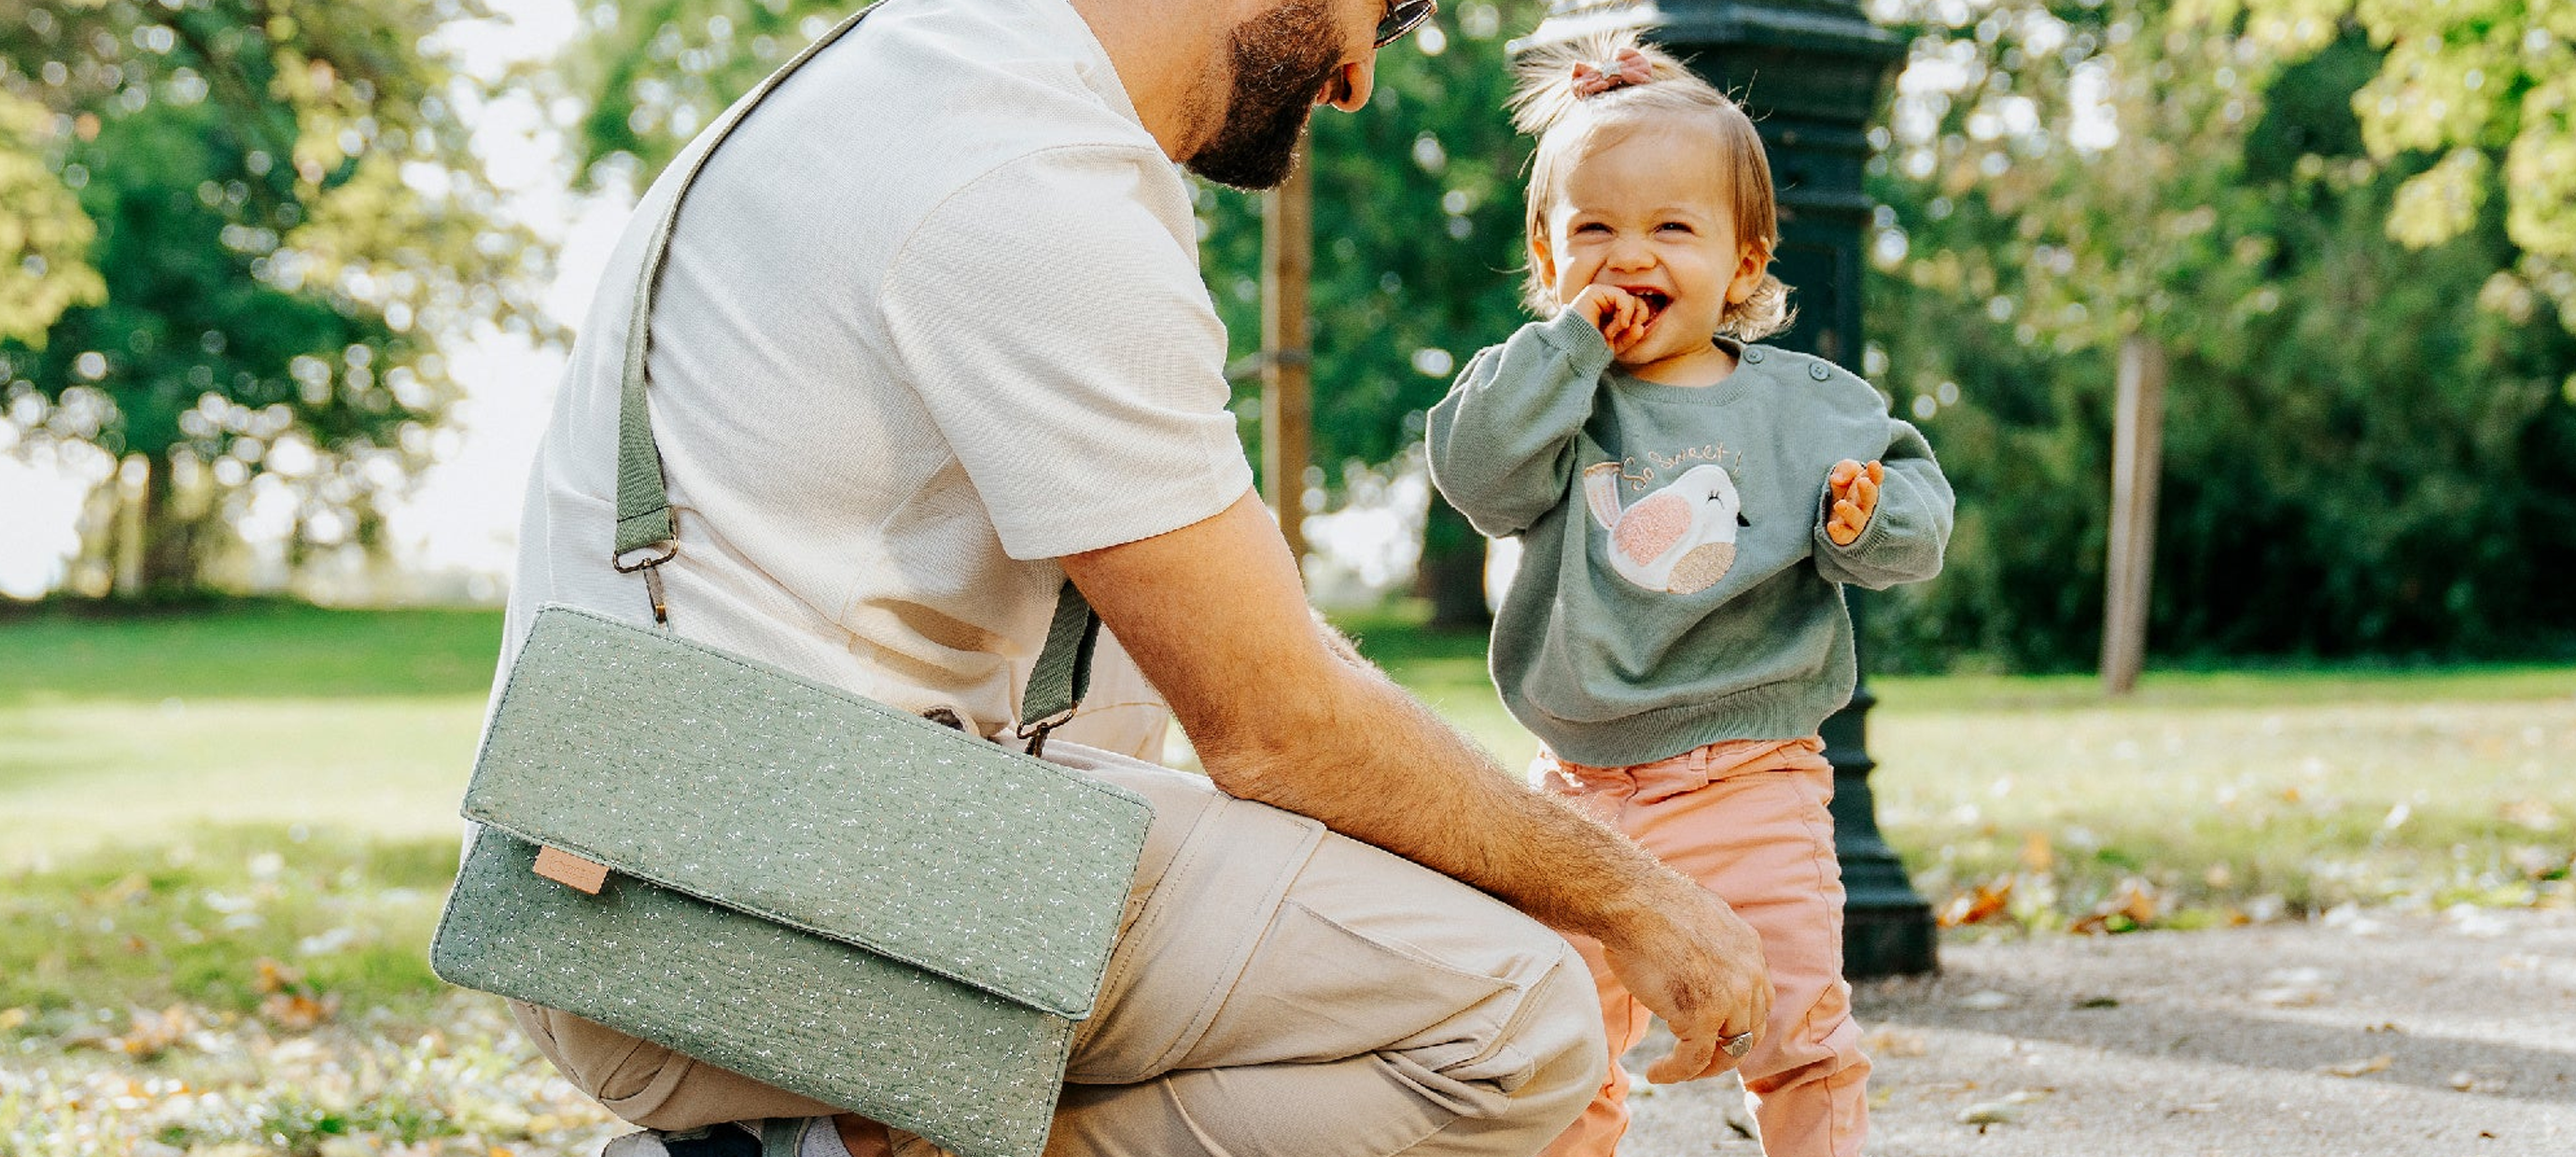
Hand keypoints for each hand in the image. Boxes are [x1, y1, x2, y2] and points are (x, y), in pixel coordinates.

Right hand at [1569, 284, 1650, 356]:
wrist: (1573, 353)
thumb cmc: (1590, 351)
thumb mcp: (1617, 344)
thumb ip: (1631, 335)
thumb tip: (1641, 327)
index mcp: (1608, 312)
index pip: (1635, 308)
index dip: (1639, 321)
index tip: (1630, 336)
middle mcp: (1603, 301)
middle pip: (1636, 301)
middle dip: (1637, 318)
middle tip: (1624, 332)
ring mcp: (1598, 295)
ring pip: (1630, 298)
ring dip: (1626, 318)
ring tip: (1611, 333)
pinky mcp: (1593, 292)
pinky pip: (1622, 295)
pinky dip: (1624, 311)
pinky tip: (1614, 326)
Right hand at [1597, 882, 1773, 1081]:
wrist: (1631, 901)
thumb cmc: (1647, 904)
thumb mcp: (1695, 919)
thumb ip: (1707, 944)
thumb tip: (1691, 957)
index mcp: (1750, 948)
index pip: (1759, 999)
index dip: (1739, 1022)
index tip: (1715, 1032)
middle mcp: (1749, 973)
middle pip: (1750, 1029)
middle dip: (1725, 1049)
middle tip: (1697, 1058)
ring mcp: (1730, 998)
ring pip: (1729, 1050)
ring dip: (1702, 1066)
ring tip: (1675, 1070)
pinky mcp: (1703, 1017)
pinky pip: (1695, 1059)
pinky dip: (1676, 1072)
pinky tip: (1655, 1073)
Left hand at [1824, 459, 1883, 545]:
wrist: (1834, 510)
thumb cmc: (1844, 487)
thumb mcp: (1845, 471)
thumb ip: (1846, 469)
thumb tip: (1837, 480)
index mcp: (1868, 488)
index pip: (1875, 479)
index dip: (1876, 473)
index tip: (1873, 464)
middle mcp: (1865, 506)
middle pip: (1870, 500)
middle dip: (1868, 491)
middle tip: (1862, 482)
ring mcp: (1856, 521)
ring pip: (1857, 520)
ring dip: (1850, 513)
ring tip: (1840, 504)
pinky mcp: (1845, 534)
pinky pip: (1844, 536)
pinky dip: (1839, 532)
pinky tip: (1832, 526)